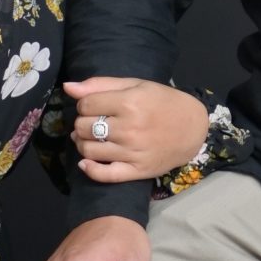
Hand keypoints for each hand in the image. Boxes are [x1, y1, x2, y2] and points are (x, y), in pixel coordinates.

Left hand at [64, 76, 209, 181]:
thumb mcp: (136, 85)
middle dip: (82, 123)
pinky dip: (90, 169)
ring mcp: (133, 152)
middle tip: (93, 122)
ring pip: (88, 150)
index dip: (84, 104)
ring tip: (92, 138)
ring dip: (83, 143)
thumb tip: (67, 87)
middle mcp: (129, 128)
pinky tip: (86, 162)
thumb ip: (100, 85)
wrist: (194, 128)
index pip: (85, 105)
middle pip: (83, 127)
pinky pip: (104, 175)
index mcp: (129, 103)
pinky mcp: (137, 171)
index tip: (94, 105)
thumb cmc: (163, 102)